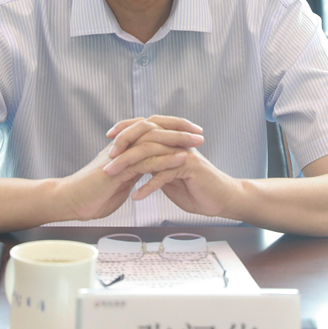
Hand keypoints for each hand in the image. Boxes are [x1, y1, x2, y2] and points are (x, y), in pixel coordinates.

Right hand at [54, 117, 204, 221]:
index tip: (191, 132)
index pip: (152, 130)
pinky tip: (182, 159)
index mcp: (125, 147)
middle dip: (179, 128)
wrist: (72, 201)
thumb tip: (145, 172)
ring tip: (196, 142)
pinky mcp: (120, 169)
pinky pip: (147, 160)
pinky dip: (167, 158)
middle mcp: (124, 146)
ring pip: (153, 140)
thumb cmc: (92, 193)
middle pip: (155, 127)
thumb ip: (132, 172)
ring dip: (178, 140)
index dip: (171, 128)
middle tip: (199, 131)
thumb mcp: (119, 179)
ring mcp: (122, 155)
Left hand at [104, 116, 241, 217]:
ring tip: (113, 176)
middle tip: (105, 161)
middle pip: (144, 136)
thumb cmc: (197, 189)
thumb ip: (155, 169)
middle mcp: (175, 142)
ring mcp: (182, 152)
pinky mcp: (189, 166)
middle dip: (122, 148)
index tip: (108, 140)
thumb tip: (137, 168)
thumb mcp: (170, 177)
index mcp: (170, 141)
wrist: (222, 199)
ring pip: (150, 153)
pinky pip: (164, 174)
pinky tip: (136, 196)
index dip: (125, 131)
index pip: (144, 129)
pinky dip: (148, 186)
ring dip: (129, 166)